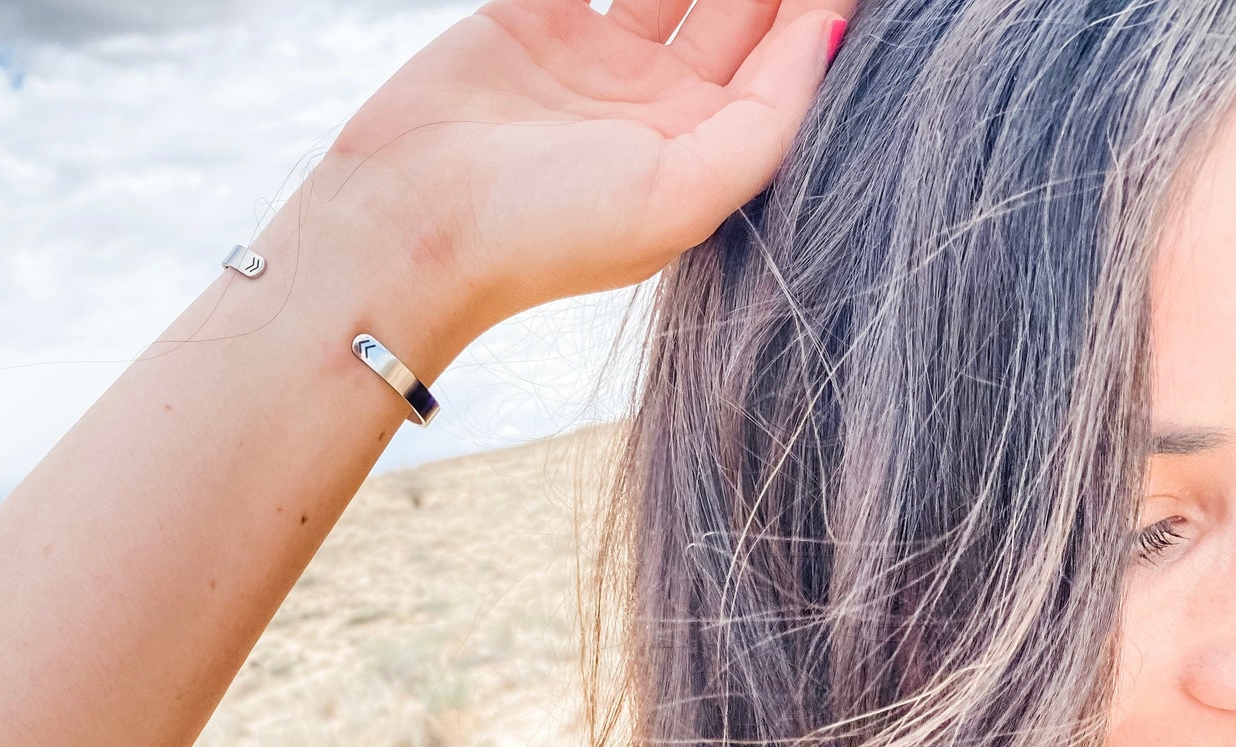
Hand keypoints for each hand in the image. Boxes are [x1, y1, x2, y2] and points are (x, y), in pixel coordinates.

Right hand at [311, 0, 850, 327]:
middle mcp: (655, 108)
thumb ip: (765, 126)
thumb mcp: (679, 200)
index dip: (821, 0)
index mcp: (698, 154)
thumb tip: (828, 36)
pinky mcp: (533, 21)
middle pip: (741, 7)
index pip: (785, 60)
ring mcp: (595, 62)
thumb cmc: (542, 234)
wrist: (407, 228)